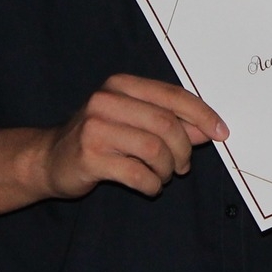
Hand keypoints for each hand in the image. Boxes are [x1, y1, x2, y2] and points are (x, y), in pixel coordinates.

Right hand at [40, 74, 228, 200]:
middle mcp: (106, 101)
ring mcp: (95, 128)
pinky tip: (149, 186)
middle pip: (166, 124)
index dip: (202, 115)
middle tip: (182, 167)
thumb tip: (207, 129)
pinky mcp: (89, 156)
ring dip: (166, 170)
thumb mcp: (134, 123)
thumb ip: (171, 122)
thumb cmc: (99, 138)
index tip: (222, 133)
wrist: (49, 159)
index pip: (172, 95)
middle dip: (183, 150)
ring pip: (154, 150)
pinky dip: (151, 184)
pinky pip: (137, 174)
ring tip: (162, 176)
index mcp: (122, 85)